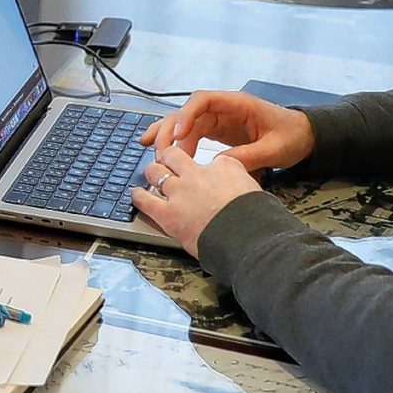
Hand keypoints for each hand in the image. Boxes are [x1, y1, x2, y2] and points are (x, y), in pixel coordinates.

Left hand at [127, 143, 262, 256]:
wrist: (247, 237)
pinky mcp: (168, 213)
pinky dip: (138, 196)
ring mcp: (180, 192)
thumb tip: (240, 190)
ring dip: (152, 172)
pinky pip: (145, 200)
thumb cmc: (257, 219)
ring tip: (150, 173)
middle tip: (167, 161)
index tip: (205, 174)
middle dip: (169, 156)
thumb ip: (242, 186)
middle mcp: (198, 174)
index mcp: (224, 167)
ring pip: (156, 172)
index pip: (211, 159)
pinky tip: (135, 194)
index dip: (207, 167)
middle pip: (174, 155)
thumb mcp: (256, 191)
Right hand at [139, 90, 312, 174]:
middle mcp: (223, 108)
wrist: (305, 137)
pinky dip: (177, 143)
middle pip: (187, 112)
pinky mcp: (217, 131)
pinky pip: (191, 134)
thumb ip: (247, 157)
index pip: (204, 100)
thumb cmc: (293, 136)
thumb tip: (216, 167)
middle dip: (171, 129)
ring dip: (168, 136)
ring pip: (184, 123)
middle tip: (161, 152)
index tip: (179, 134)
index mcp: (238, 104)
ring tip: (153, 152)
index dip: (187, 114)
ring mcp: (218, 119)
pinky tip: (162, 151)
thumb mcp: (274, 149)